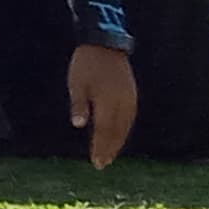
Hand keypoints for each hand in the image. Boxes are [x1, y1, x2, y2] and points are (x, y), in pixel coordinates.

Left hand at [69, 41, 137, 168]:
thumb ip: (79, 105)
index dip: (100, 147)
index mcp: (108, 101)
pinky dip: (124, 130)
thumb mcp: (76, 84)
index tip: (96, 162)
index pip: (104, 130)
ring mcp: (130, 98)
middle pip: (117, 132)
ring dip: (118, 142)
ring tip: (110, 155)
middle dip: (109, 149)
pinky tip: (119, 136)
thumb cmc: (86, 65)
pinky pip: (130, 118)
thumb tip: (78, 125)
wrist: (104, 44)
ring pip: (126, 126)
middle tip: (102, 164)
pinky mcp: (132, 94)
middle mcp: (122, 102)